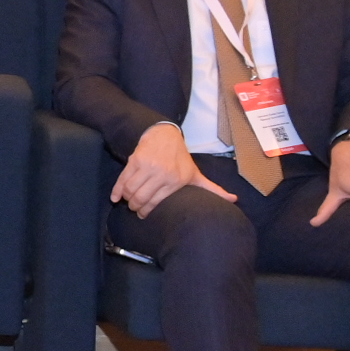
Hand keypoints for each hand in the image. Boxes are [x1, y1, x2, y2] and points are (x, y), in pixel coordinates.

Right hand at [110, 122, 229, 217]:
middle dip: (136, 207)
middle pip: (142, 198)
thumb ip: (213, 189)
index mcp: (175, 180)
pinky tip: (115, 198)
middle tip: (135, 209)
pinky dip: (117, 191)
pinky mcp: (135, 160)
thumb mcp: (195, 174)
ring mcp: (147, 167)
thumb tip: (234, 200)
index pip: (156, 202)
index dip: (147, 211)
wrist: (165, 135)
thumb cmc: (180, 158)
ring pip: (131, 190)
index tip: (143, 215)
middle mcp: (161, 174)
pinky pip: (123, 180)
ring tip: (128, 202)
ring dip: (127, 199)